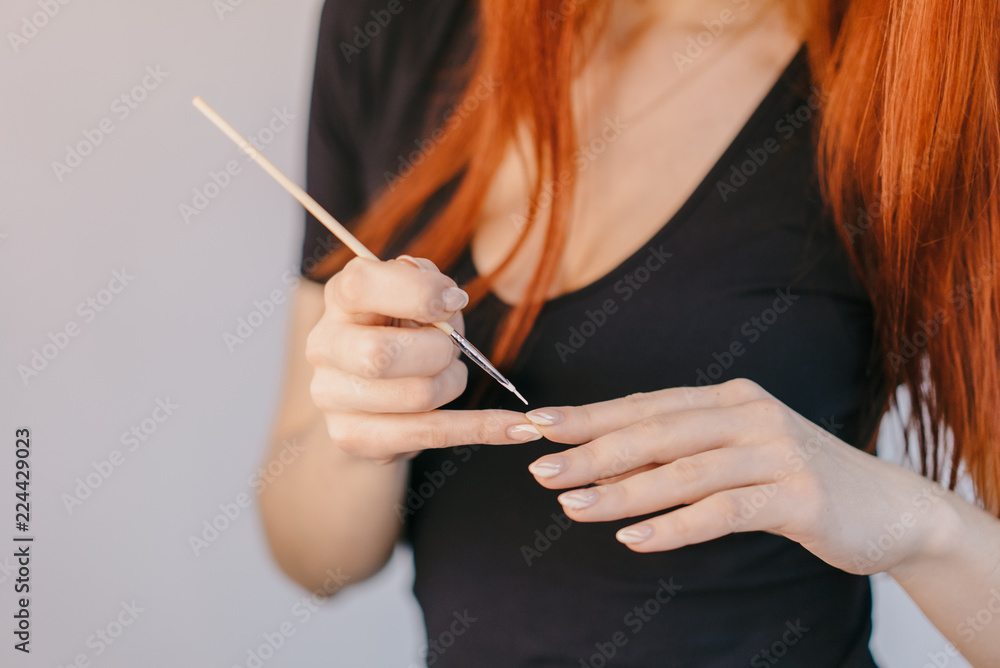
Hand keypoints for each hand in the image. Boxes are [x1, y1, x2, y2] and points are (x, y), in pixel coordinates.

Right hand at [306, 255, 540, 463]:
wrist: (374, 388)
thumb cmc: (403, 328)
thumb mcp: (418, 294)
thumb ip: (429, 283)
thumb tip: (447, 301)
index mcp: (339, 297)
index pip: (363, 286)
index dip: (417, 292)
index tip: (454, 301)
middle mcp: (324, 345)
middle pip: (382, 355)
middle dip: (437, 351)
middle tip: (450, 348)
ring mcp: (332, 396)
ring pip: (416, 396)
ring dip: (453, 383)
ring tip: (450, 374)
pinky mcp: (354, 437)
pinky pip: (431, 435)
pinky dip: (482, 428)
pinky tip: (518, 429)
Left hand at [524, 378, 950, 574]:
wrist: (889, 508)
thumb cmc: (796, 480)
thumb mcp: (738, 454)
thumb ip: (683, 452)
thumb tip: (604, 462)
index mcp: (728, 399)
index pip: (645, 404)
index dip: (589, 416)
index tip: (537, 426)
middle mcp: (749, 414)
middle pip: (655, 431)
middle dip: (592, 452)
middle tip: (540, 470)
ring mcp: (775, 452)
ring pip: (682, 471)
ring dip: (622, 491)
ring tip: (573, 507)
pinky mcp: (797, 495)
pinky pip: (723, 511)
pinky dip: (675, 526)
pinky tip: (636, 540)